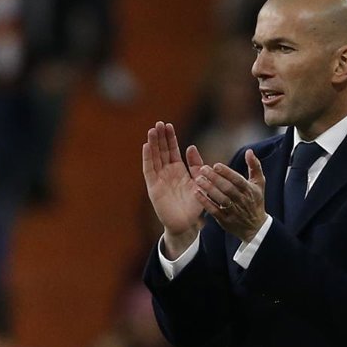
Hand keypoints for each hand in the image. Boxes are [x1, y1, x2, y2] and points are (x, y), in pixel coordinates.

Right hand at [142, 122, 204, 255]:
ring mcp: (159, 179)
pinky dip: (147, 158)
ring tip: (152, 130)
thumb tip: (191, 147)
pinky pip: (149, 170)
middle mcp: (167, 173)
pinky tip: (147, 146)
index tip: (168, 125)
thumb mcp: (199, 181)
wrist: (187, 224)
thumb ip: (196, 165)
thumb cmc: (194, 204)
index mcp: (178, 170)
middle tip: (159, 123)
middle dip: (160, 137)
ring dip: (153, 144)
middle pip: (161, 151)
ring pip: (154, 157)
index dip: (170, 138)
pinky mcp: (153, 187)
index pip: (172, 150)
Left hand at [193, 149, 267, 242]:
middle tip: (203, 169)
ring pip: (221, 199)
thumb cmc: (255, 200)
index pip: (238, 180)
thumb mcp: (259, 183)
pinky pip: (214, 211)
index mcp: (249, 190)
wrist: (256, 226)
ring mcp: (234, 211)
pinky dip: (206, 202)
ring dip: (209, 189)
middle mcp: (242, 200)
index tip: (216, 165)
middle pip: (227, 188)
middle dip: (215, 178)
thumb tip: (249, 151)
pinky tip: (197, 193)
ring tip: (198, 179)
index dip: (227, 173)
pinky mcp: (225, 220)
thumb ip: (254, 166)